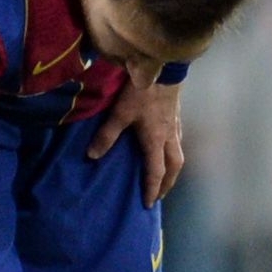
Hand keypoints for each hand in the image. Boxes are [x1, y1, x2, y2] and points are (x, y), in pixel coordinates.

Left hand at [90, 65, 186, 202]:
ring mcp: (176, 125)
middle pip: (174, 167)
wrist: (163, 68)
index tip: (148, 203)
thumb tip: (91, 156)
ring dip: (173, 169)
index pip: (156, 172)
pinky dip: (174, 150)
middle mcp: (169, 137)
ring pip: (179, 153)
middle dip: (168, 183)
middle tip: (160, 194)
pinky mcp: (177, 114)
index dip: (152, 189)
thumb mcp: (120, 113)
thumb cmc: (142, 92)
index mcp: (155, 141)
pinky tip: (168, 147)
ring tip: (166, 175)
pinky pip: (179, 140)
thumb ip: (106, 135)